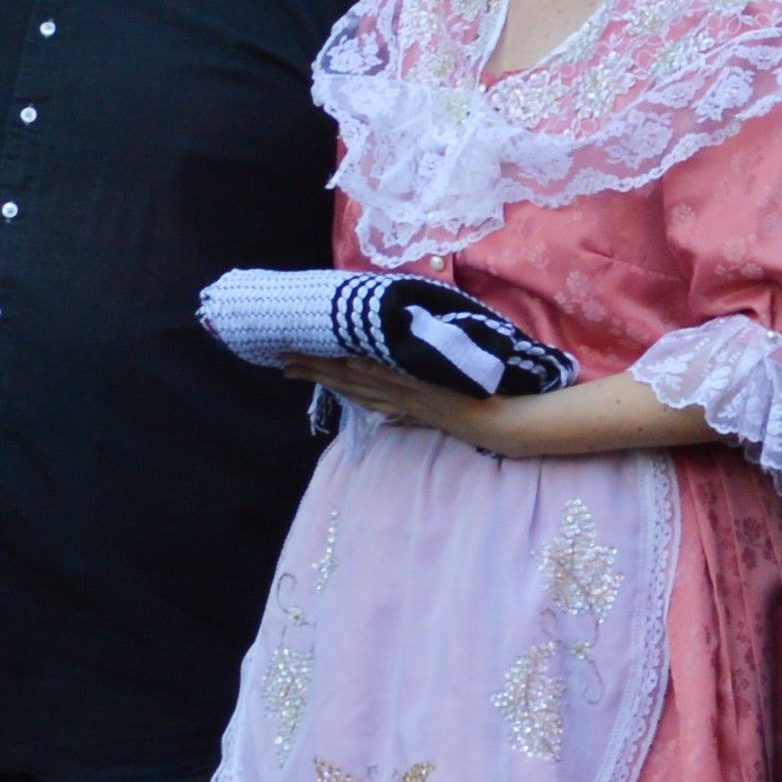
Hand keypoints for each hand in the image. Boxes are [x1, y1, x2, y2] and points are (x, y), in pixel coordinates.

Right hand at [291, 353, 504, 448]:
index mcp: (395, 402)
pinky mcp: (428, 386)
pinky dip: (375, 367)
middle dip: (312, 369)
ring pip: (362, 378)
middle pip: (346, 382)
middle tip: (279, 356)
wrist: (501, 425)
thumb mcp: (430, 413)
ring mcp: (410, 392)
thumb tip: (385, 408)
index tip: (289, 366)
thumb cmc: (469, 416)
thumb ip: (406, 410)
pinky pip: (396, 376)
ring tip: (302, 355)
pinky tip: (351, 358)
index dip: (318, 376)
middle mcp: (396, 398)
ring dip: (331, 367)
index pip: (349, 387)